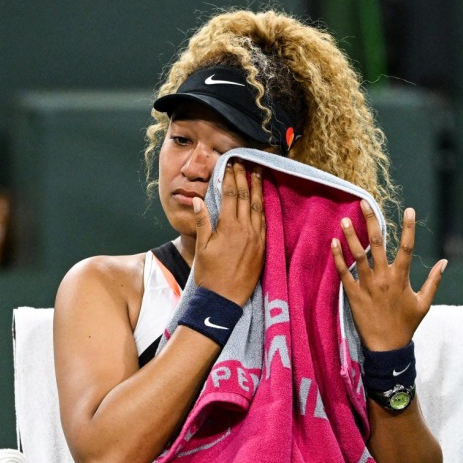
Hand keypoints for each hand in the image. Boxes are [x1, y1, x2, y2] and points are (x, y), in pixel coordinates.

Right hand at [192, 160, 265, 305]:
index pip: (231, 195)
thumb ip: (202, 221)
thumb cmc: (209, 274)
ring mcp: (257, 238)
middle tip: (246, 162)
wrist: (224, 299)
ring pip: (259, 207)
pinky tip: (263, 201)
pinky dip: (264, 208)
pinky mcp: (263, 248)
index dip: (231, 177)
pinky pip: (265, 222)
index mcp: (229, 227)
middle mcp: (245, 230)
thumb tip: (197, 199)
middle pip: (246, 197)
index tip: (232, 163)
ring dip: (258, 189)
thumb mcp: (201, 247)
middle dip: (245, 177)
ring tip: (259, 174)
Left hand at [331, 202, 446, 350]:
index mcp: (401, 277)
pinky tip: (333, 243)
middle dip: (371, 221)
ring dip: (351, 236)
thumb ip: (434, 281)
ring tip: (344, 219)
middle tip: (364, 203)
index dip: (409, 228)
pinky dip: (338, 258)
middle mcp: (383, 277)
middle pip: (378, 243)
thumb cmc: (406, 324)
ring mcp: (367, 284)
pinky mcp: (353, 293)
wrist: (387, 347)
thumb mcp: (424, 303)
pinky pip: (344, 272)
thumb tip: (444, 262)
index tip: (408, 210)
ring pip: (358, 255)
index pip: (407, 247)